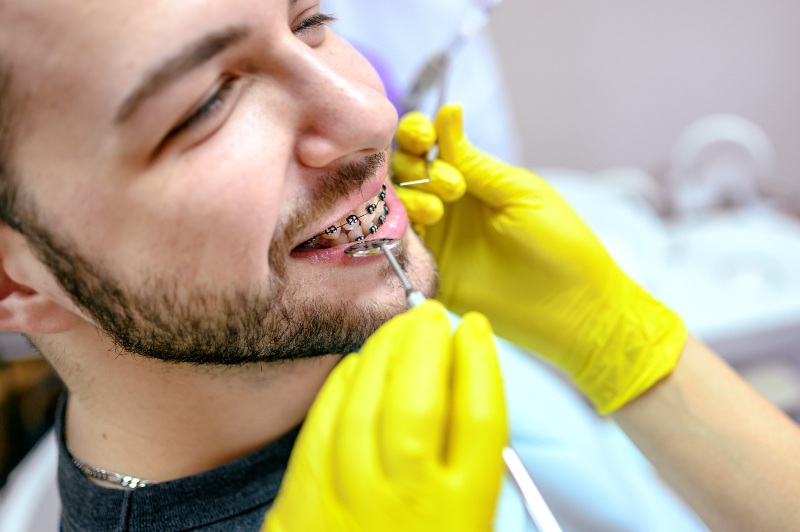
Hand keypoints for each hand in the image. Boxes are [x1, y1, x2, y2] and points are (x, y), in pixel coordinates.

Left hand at [262, 301, 506, 531]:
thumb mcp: (470, 524)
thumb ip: (467, 468)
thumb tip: (459, 385)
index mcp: (462, 512)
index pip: (479, 415)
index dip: (479, 360)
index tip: (475, 329)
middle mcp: (408, 502)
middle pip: (421, 397)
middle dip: (428, 343)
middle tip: (433, 315)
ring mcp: (351, 501)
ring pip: (368, 403)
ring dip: (385, 353)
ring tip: (399, 329)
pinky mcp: (306, 502)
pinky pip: (324, 427)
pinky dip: (341, 387)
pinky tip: (357, 364)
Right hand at [392, 105, 685, 413]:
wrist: (570, 308)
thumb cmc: (559, 244)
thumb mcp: (518, 192)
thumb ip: (474, 161)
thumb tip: (447, 111)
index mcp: (472, 175)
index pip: (427, 142)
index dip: (416, 132)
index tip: (425, 138)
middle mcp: (446, 201)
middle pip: (403, 168)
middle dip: (412, 165)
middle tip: (450, 186)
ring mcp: (435, 235)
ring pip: (394, 203)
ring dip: (409, 197)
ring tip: (438, 212)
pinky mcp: (427, 268)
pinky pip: (395, 242)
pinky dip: (394, 229)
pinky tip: (414, 227)